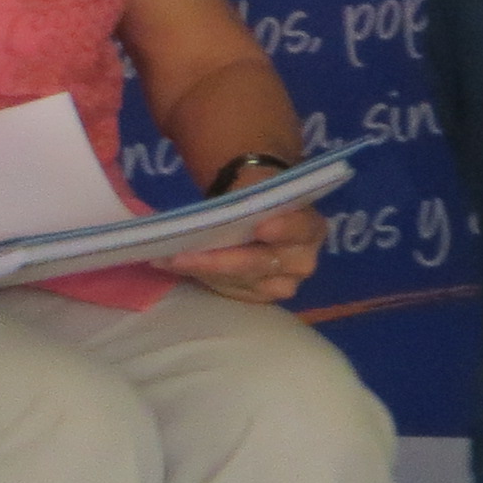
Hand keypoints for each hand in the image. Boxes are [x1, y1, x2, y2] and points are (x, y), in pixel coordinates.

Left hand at [161, 197, 324, 305]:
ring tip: (172, 261)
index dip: (283, 229)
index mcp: (311, 228)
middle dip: (221, 260)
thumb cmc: (259, 195)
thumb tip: (214, 203)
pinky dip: (204, 278)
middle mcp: (301, 262)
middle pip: (262, 264)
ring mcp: (280, 284)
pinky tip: (180, 267)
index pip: (300, 229)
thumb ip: (248, 193)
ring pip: (240, 281)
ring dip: (205, 271)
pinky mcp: (257, 296)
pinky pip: (230, 291)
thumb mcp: (258, 185)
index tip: (260, 227)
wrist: (258, 215)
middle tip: (182, 256)